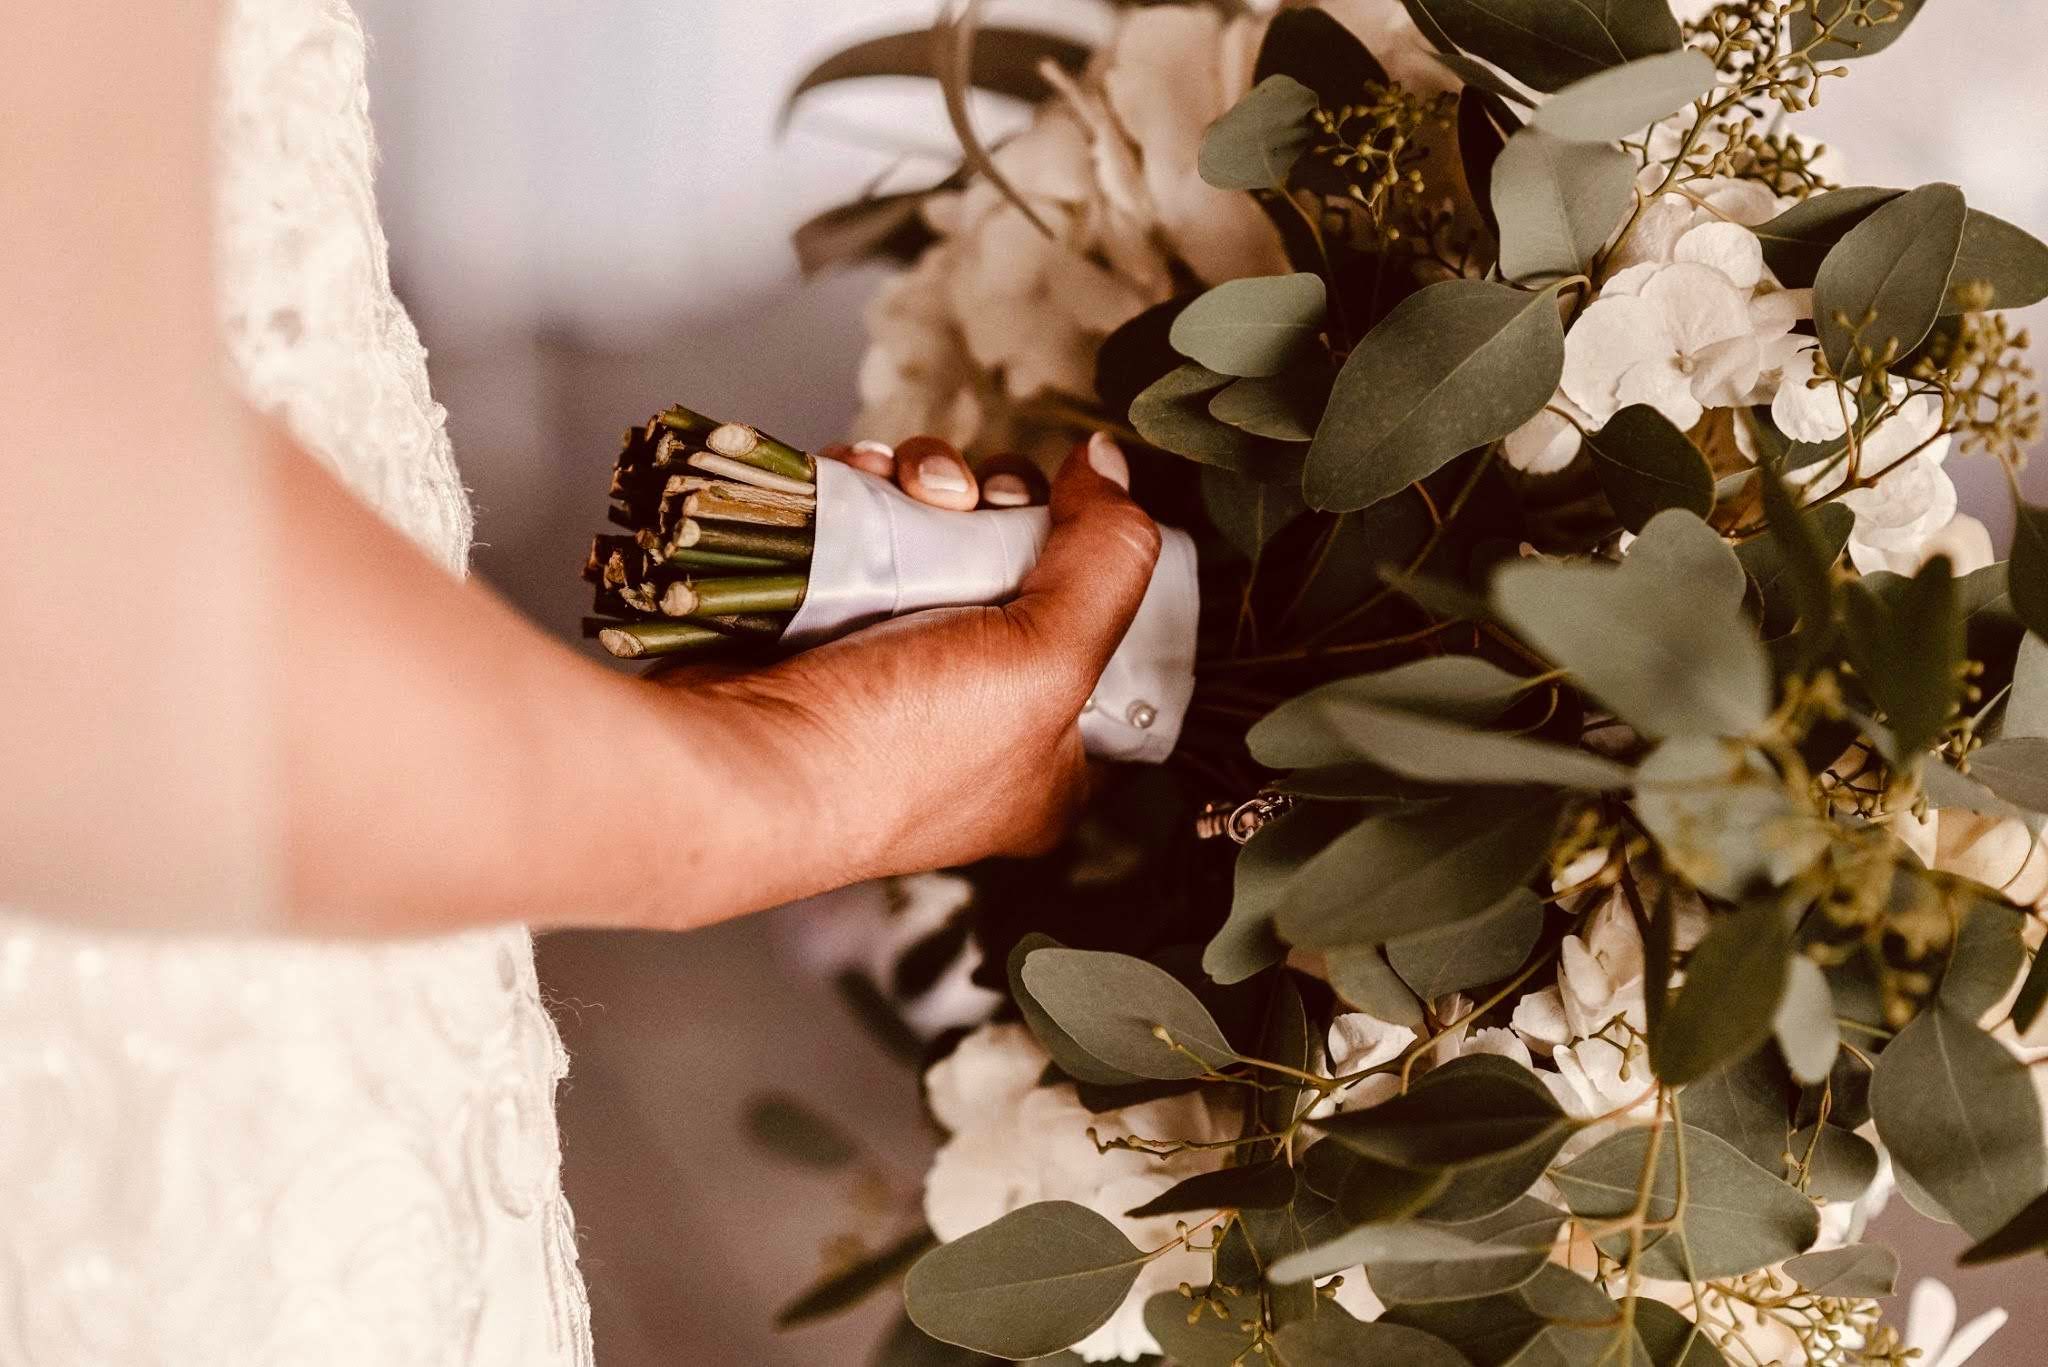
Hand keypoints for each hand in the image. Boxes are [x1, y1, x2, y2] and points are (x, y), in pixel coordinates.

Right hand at [653, 432, 1159, 890]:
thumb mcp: (1051, 661)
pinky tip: (854, 478)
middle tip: (973, 503)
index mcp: (1047, 756)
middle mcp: (973, 714)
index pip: (1104, 640)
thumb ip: (1108, 561)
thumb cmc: (900, 750)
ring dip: (928, 482)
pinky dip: (861, 491)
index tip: (1072, 514)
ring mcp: (890, 666)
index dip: (1095, 563)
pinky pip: (862, 529)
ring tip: (905, 485)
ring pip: (938, 532)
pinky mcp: (821, 622)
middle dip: (999, 503)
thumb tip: (1110, 465)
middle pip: (1019, 563)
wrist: (738, 766)